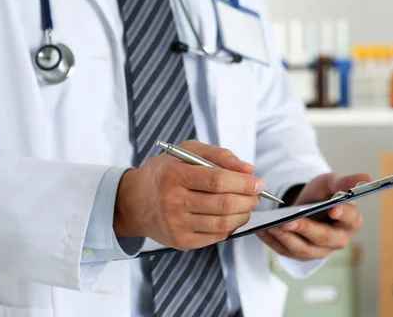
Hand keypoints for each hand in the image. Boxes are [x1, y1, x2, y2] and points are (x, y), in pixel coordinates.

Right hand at [113, 140, 263, 250]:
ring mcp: (176, 225)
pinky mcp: (180, 241)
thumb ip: (219, 155)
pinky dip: (231, 226)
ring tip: (246, 204)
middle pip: (224, 204)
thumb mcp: (187, 152)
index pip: (217, 180)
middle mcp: (172, 201)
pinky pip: (216, 237)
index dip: (244, 182)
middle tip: (256, 194)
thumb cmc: (166, 172)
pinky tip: (230, 216)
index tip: (258, 182)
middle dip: (249, 199)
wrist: (134, 201)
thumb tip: (248, 169)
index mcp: (174, 175)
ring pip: (223, 223)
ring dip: (244, 214)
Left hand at [257, 172, 370, 260]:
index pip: (350, 219)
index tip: (334, 207)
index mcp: (351, 221)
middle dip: (306, 229)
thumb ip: (346, 181)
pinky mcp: (300, 255)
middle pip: (324, 238)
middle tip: (290, 220)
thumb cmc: (323, 194)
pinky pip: (285, 251)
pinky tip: (261, 230)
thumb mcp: (332, 182)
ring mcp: (318, 250)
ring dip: (287, 239)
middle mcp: (338, 240)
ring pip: (303, 249)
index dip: (343, 213)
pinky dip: (272, 241)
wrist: (306, 204)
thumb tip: (367, 178)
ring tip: (273, 226)